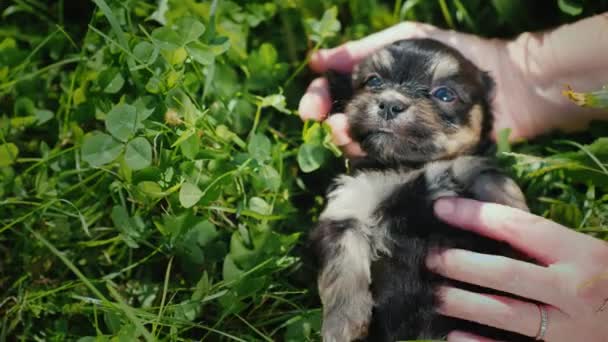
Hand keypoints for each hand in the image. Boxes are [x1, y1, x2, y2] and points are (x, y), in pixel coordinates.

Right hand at [298, 17, 607, 157]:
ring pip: (360, 147)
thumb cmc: (457, 56)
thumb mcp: (408, 40)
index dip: (318, 99)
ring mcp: (398, 140)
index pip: (334, 94)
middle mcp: (382, 115)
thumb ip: (365, 48)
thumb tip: (317, 60)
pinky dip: (374, 161)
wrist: (509, 85)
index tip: (312, 107)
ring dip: (348, 144)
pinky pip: (388, 165)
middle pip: (341, 124)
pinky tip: (371, 153)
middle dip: (330, 124)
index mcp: (375, 86)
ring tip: (350, 134)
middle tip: (333, 123)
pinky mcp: (416, 161)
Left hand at [427, 197, 607, 341]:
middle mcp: (573, 290)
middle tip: (428, 258)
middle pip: (505, 273)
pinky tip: (454, 336)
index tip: (440, 209)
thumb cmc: (605, 281)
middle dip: (460, 263)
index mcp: (581, 254)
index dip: (475, 216)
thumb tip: (486, 223)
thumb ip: (546, 244)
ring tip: (433, 294)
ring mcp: (569, 328)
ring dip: (462, 303)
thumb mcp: (586, 254)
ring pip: (505, 313)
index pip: (519, 227)